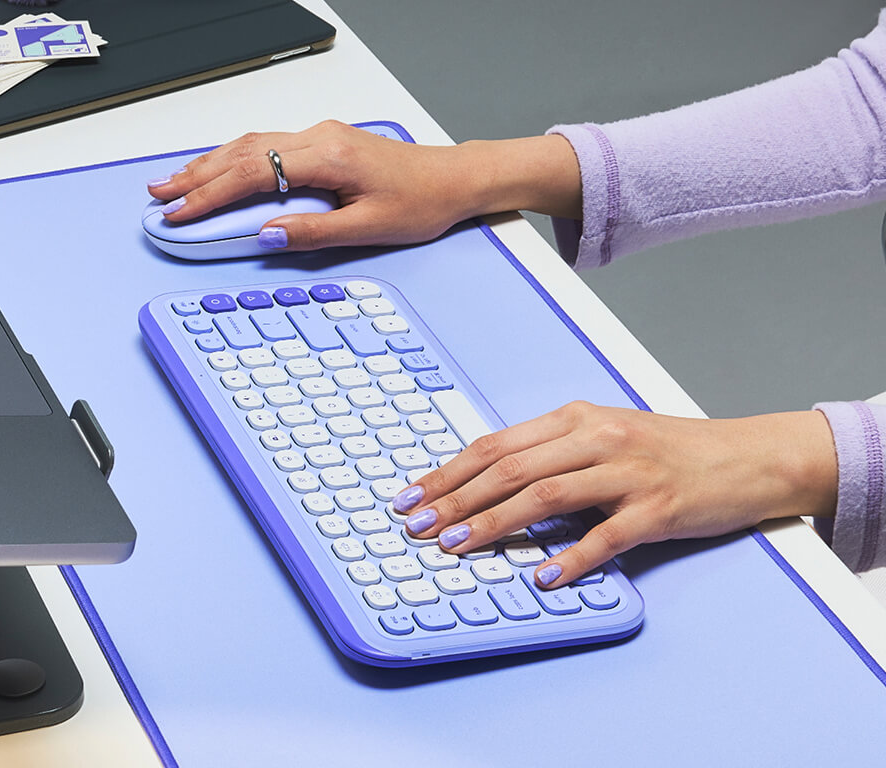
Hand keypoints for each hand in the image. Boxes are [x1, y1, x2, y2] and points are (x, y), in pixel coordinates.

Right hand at [145, 120, 582, 250]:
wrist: (454, 179)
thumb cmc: (421, 201)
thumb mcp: (369, 227)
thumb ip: (313, 231)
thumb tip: (266, 234)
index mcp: (326, 157)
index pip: (252, 173)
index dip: (210, 195)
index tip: (180, 213)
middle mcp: (318, 138)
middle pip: (241, 153)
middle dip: (196, 177)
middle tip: (160, 197)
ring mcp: (319, 137)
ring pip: (250, 144)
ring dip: (210, 164)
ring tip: (175, 183)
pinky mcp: (324, 143)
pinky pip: (266, 145)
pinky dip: (234, 159)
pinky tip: (218, 169)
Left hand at [391, 401, 837, 588]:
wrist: (744, 458)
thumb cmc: (666, 449)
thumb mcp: (602, 435)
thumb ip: (550, 453)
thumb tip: (486, 484)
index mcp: (576, 419)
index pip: (496, 445)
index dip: (449, 472)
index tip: (413, 496)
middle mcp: (597, 438)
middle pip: (511, 468)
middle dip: (456, 499)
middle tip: (419, 526)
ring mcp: (629, 471)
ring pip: (547, 495)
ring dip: (496, 523)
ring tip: (459, 546)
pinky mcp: (659, 508)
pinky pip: (608, 535)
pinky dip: (573, 557)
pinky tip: (545, 575)